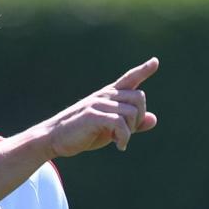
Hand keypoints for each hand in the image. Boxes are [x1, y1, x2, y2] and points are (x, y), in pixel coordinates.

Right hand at [44, 58, 158, 156]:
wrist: (53, 138)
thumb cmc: (82, 133)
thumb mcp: (110, 129)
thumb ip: (131, 124)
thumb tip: (154, 119)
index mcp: (108, 96)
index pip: (129, 78)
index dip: (143, 70)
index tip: (155, 62)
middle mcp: (104, 96)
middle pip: (139, 97)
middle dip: (139, 117)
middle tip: (127, 133)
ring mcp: (98, 104)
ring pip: (131, 112)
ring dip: (130, 131)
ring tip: (119, 141)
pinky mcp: (92, 115)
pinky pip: (120, 123)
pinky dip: (124, 137)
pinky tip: (119, 146)